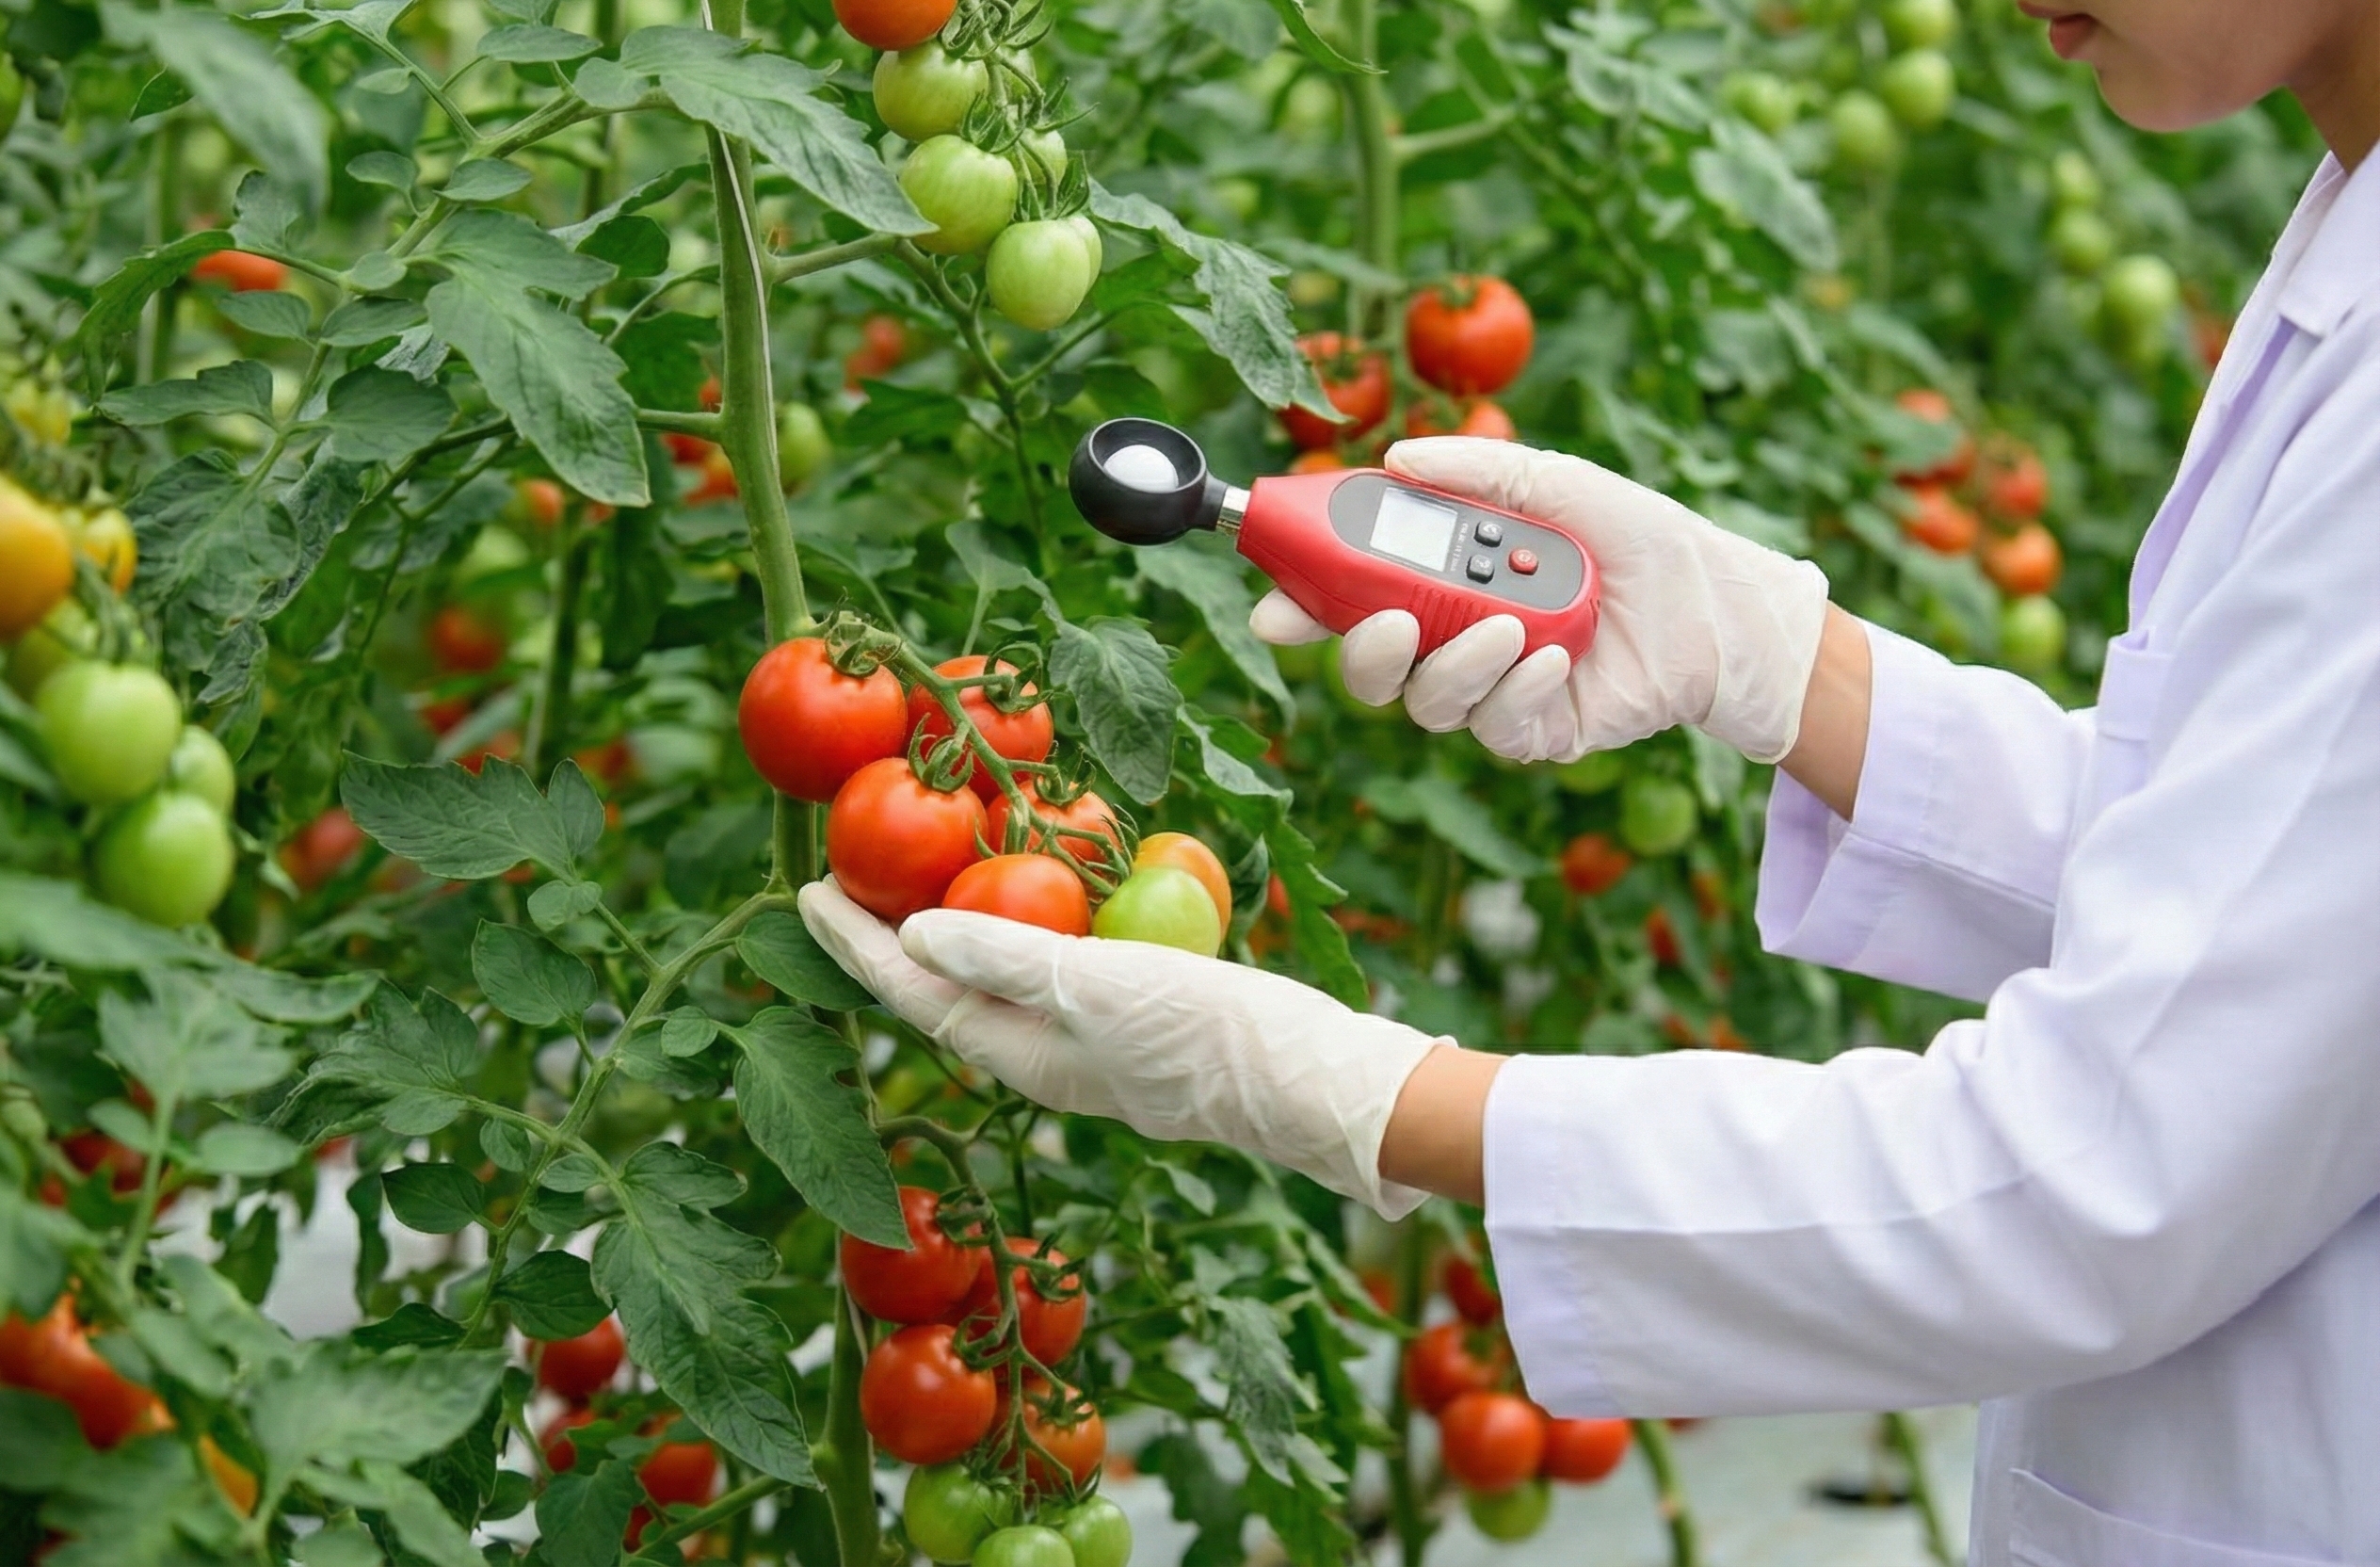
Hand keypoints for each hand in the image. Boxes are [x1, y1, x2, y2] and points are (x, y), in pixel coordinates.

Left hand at [798, 879, 1438, 1217]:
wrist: (1317, 1082)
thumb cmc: (1208, 1038)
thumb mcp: (1097, 988)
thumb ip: (1005, 959)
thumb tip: (912, 934)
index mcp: (1020, 1055)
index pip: (910, 993)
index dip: (853, 944)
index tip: (802, 891)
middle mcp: (1044, 1053)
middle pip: (945, 985)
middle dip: (892, 932)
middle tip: (851, 865)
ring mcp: (1093, 1037)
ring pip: (1001, 973)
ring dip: (959, 921)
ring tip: (928, 862)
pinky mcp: (1139, 1016)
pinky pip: (1059, 960)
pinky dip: (1031, 919)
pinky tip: (1043, 878)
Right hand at [1251, 437, 1830, 762]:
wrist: (1716, 603)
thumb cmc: (1635, 537)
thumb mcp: (1553, 483)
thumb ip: (1476, 469)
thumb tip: (1396, 457)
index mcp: (1444, 580)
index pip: (1353, 598)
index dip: (1304, 606)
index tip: (1275, 607)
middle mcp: (1454, 639)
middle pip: (1370, 666)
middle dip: (1363, 651)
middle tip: (1391, 621)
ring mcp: (1491, 690)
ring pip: (1427, 703)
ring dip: (1456, 666)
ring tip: (1511, 627)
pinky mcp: (1534, 732)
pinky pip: (1493, 729)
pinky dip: (1514, 692)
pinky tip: (1553, 656)